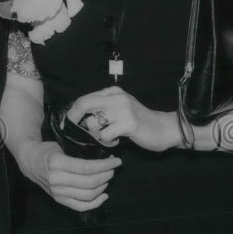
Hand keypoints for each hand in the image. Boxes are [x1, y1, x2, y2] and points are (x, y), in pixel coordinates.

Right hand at [12, 139, 120, 211]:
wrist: (29, 161)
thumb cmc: (46, 150)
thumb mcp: (59, 145)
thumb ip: (77, 151)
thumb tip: (102, 155)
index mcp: (57, 163)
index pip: (87, 168)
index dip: (105, 165)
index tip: (116, 161)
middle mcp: (56, 180)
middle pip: (90, 182)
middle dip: (106, 175)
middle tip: (113, 168)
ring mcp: (57, 192)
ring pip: (88, 195)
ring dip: (103, 186)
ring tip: (108, 178)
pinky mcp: (59, 200)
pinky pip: (81, 206)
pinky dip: (95, 203)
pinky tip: (104, 195)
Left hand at [66, 86, 180, 152]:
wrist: (165, 128)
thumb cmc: (139, 122)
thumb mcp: (120, 108)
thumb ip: (103, 108)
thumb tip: (77, 117)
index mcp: (112, 91)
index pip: (84, 98)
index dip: (72, 112)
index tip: (67, 123)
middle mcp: (116, 97)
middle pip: (83, 104)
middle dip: (73, 119)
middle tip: (73, 131)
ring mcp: (123, 109)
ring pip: (92, 123)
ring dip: (95, 135)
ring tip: (106, 138)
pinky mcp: (129, 123)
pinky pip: (105, 135)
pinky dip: (107, 141)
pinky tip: (115, 142)